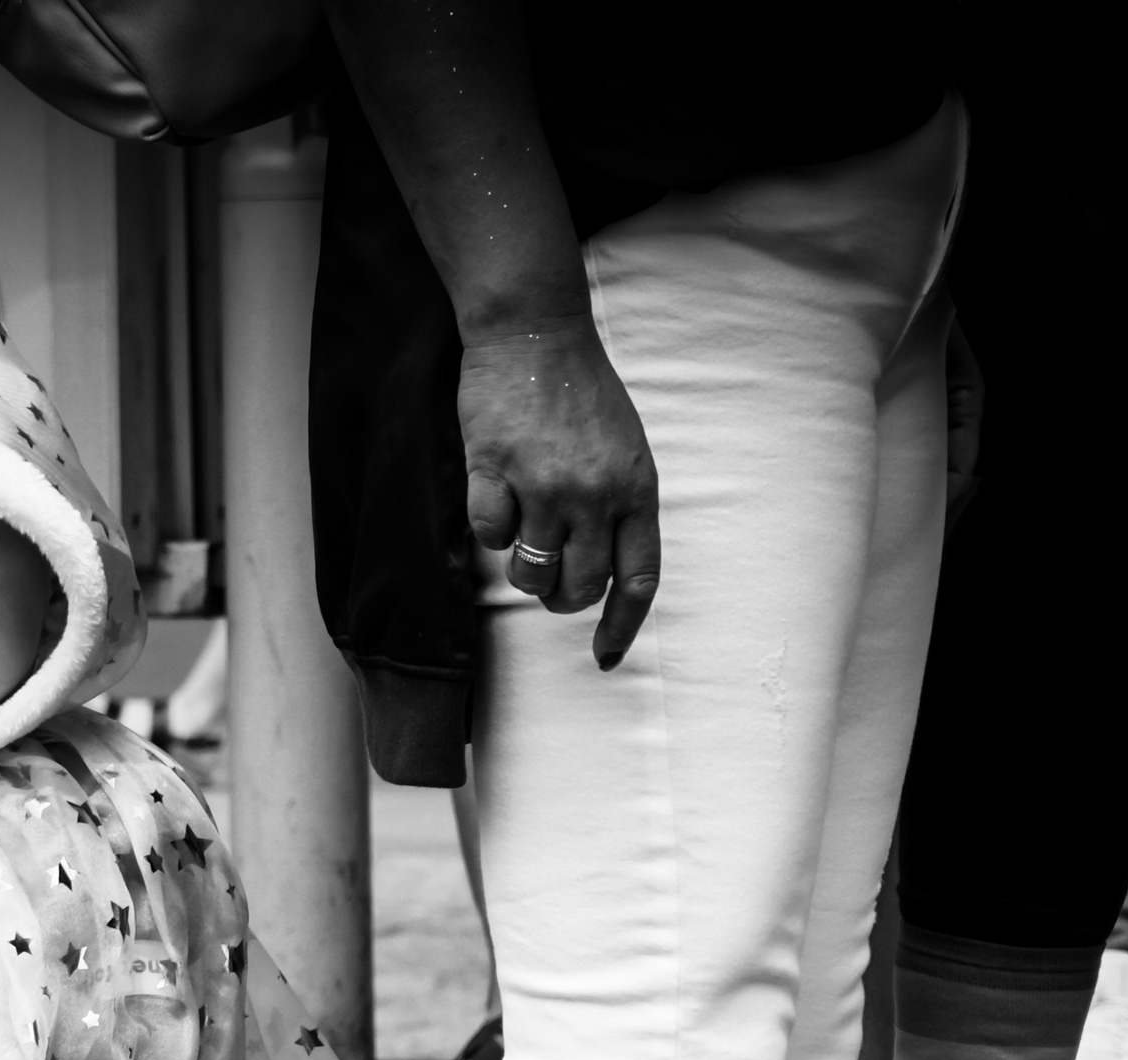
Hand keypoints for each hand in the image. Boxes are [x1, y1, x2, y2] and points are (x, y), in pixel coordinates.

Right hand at [458, 316, 661, 669]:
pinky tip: (496, 493)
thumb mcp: (626, 449)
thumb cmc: (580, 393)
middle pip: (580, 588)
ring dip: (523, 567)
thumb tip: (599, 570)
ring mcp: (543, 485)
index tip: (605, 655)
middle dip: (561, 597)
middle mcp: (595, 494)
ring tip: (523, 533)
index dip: (622, 626)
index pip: (638, 579)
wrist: (534, 335)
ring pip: (530, 571)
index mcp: (636, 489)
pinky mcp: (495, 473)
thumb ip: (619, 507)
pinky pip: (488, 535)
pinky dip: (489, 526)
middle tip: (548, 579)